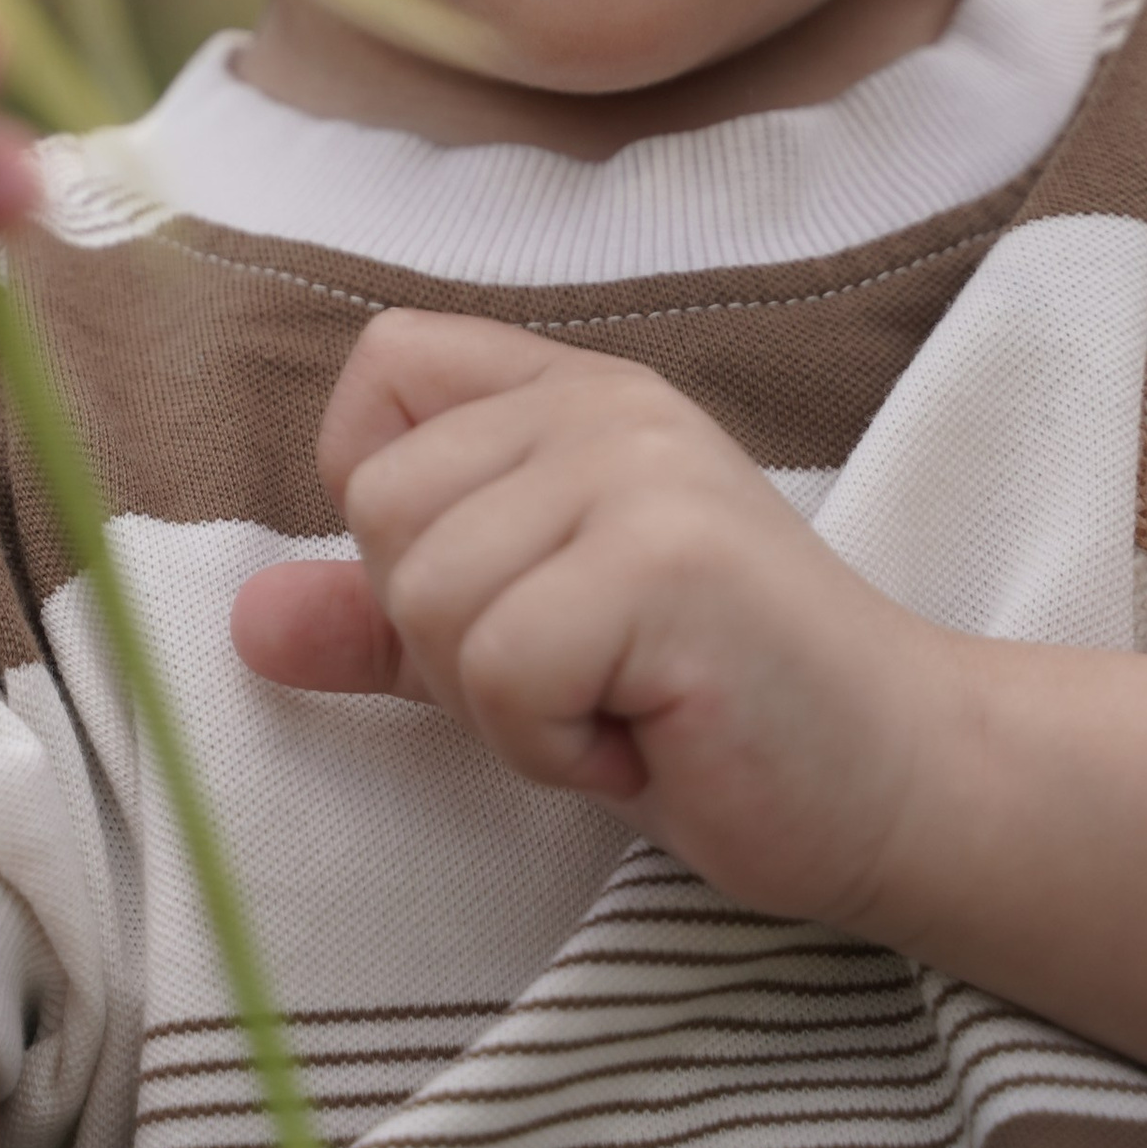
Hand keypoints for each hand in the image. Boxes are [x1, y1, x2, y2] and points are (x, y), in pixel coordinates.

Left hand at [231, 310, 954, 926]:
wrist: (901, 778)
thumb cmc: (710, 711)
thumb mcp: (524, 649)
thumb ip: (386, 623)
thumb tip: (245, 626)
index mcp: (571, 395)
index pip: (383, 368)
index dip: (384, 494)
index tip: (496, 587)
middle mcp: (604, 405)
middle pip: (380, 510)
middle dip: (450, 641)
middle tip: (586, 675)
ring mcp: (641, 472)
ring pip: (426, 598)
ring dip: (508, 707)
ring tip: (624, 704)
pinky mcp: (667, 563)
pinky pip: (498, 670)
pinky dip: (556, 745)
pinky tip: (652, 740)